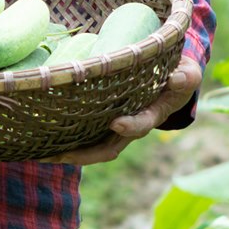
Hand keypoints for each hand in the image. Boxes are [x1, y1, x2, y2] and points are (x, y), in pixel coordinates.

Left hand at [40, 57, 201, 165]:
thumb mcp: (188, 74)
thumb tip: (176, 77)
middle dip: (83, 154)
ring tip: (39, 154)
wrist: (171, 84)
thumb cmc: (179, 76)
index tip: (117, 122)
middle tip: (58, 154)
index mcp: (151, 115)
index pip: (141, 124)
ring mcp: (114, 130)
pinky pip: (83, 138)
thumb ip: (185, 77)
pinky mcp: (102, 125)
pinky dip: (63, 142)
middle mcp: (130, 128)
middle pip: (106, 149)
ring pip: (90, 149)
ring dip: (67, 154)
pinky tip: (39, 139)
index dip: (131, 125)